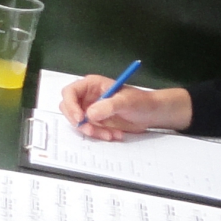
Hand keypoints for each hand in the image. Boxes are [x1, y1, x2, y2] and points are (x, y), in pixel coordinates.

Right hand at [57, 76, 190, 140]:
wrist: (152, 114)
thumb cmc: (141, 102)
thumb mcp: (126, 101)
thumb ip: (108, 106)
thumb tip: (90, 113)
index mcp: (91, 85)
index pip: (70, 92)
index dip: (70, 105)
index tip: (79, 118)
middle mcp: (88, 97)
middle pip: (69, 109)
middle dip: (79, 122)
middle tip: (92, 130)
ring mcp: (91, 110)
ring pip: (79, 123)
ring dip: (93, 131)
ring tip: (111, 134)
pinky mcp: (96, 122)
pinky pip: (89, 131)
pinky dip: (99, 135)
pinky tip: (114, 134)